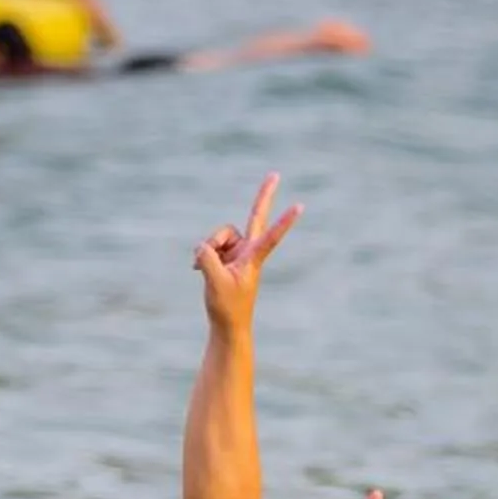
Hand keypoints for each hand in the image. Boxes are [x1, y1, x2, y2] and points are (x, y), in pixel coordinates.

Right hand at [194, 173, 300, 332]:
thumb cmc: (227, 307)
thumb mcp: (214, 283)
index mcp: (254, 258)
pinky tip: (197, 269)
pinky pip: (210, 245)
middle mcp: (248, 250)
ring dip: (209, 247)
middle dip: (264, 196)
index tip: (300, 207)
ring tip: (203, 269)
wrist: (227, 324)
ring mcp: (238, 251)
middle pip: (255, 217)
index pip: (271, 236)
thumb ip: (207, 260)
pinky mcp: (226, 255)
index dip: (284, 221)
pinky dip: (203, 255)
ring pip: (219, 235)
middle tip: (276, 174)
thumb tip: (201, 245)